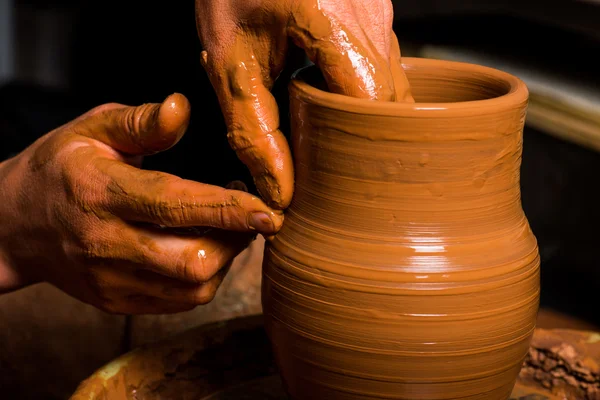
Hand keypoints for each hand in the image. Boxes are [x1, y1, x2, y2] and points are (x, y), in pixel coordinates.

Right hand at [0, 93, 282, 313]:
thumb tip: (183, 107)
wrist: (14, 225)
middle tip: (248, 213)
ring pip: (192, 288)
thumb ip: (141, 122)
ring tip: (227, 227)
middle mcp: (106, 243)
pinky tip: (206, 248)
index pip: (174, 204)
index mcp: (101, 192)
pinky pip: (180, 302)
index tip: (270, 210)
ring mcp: (111, 280)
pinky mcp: (118, 302)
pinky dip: (207, 278)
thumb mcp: (93, 129)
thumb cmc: (61, 168)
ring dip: (227, 259)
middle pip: (192, 260)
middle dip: (236, 239)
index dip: (228, 209)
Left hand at [196, 0, 413, 209]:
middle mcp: (370, 15)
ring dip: (364, 112)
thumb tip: (279, 189)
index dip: (358, 149)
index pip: (372, 110)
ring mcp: (378, 9)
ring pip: (392, 83)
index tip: (333, 172)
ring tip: (325, 123)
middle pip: (390, 103)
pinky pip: (383, 62)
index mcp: (334, 26)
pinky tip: (330, 91)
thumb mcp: (231, 64)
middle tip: (328, 157)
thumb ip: (252, 130)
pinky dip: (361, 88)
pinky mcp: (375, 9)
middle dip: (363, 136)